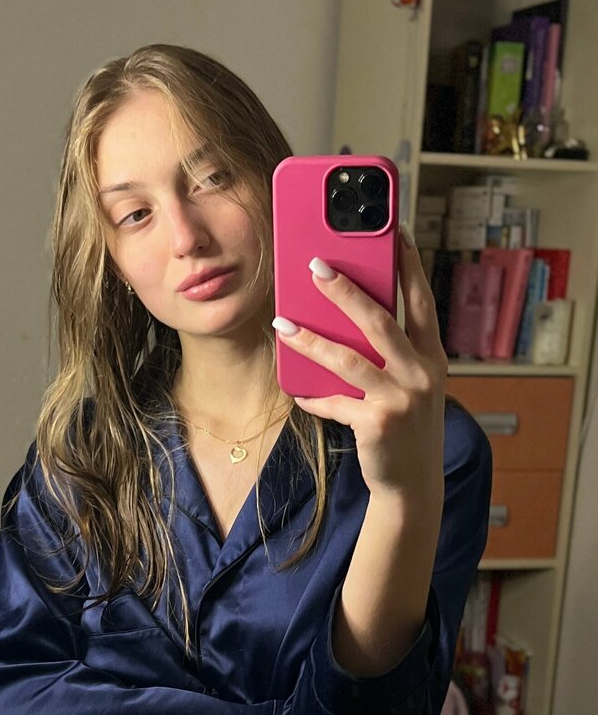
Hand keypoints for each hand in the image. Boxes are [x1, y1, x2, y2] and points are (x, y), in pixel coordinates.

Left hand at [272, 226, 448, 498]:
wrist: (411, 483)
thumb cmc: (404, 425)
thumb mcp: (409, 384)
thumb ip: (390, 352)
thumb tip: (344, 316)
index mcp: (431, 357)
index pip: (421, 301)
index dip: (409, 265)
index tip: (396, 231)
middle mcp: (422, 374)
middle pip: (381, 321)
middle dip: (346, 291)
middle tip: (316, 266)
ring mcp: (401, 400)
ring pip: (350, 359)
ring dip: (312, 340)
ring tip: (283, 322)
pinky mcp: (377, 425)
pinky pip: (335, 402)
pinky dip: (312, 396)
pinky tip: (295, 389)